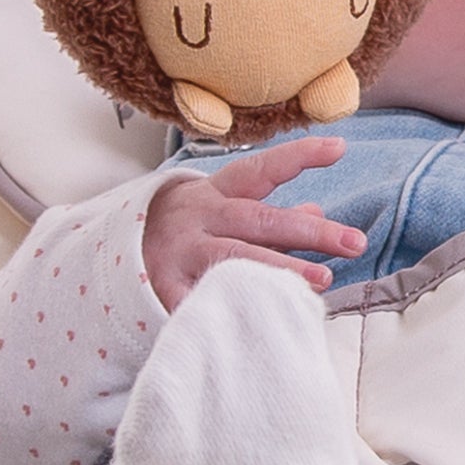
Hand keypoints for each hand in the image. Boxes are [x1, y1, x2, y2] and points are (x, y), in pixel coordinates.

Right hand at [143, 134, 365, 312]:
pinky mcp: (164, 290)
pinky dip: (228, 307)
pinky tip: (262, 318)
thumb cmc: (186, 229)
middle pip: (259, 220)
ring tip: (321, 280)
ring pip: (235, 259)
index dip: (298, 156)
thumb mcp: (222, 211)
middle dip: (309, 231)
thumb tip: (319, 210)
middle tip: (354, 242)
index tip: (338, 147)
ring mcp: (181, 253)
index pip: (261, 169)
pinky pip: (200, 299)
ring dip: (280, 269)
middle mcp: (200, 218)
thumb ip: (271, 214)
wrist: (110, 254)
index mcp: (217, 193)